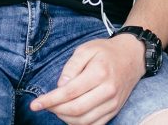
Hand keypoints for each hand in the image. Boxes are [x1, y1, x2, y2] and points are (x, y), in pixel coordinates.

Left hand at [29, 34, 143, 124]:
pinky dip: (79, 124)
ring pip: (84, 121)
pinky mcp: (115, 110)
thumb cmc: (106, 51)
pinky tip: (70, 115)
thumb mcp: (86, 49)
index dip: (50, 100)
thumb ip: (71, 66)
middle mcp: (108, 90)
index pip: (69, 92)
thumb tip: (60, 86)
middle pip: (75, 110)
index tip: (35, 104)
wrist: (132, 56)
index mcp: (99, 73)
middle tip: (46, 104)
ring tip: (57, 108)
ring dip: (65, 118)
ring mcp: (113, 103)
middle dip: (55, 110)